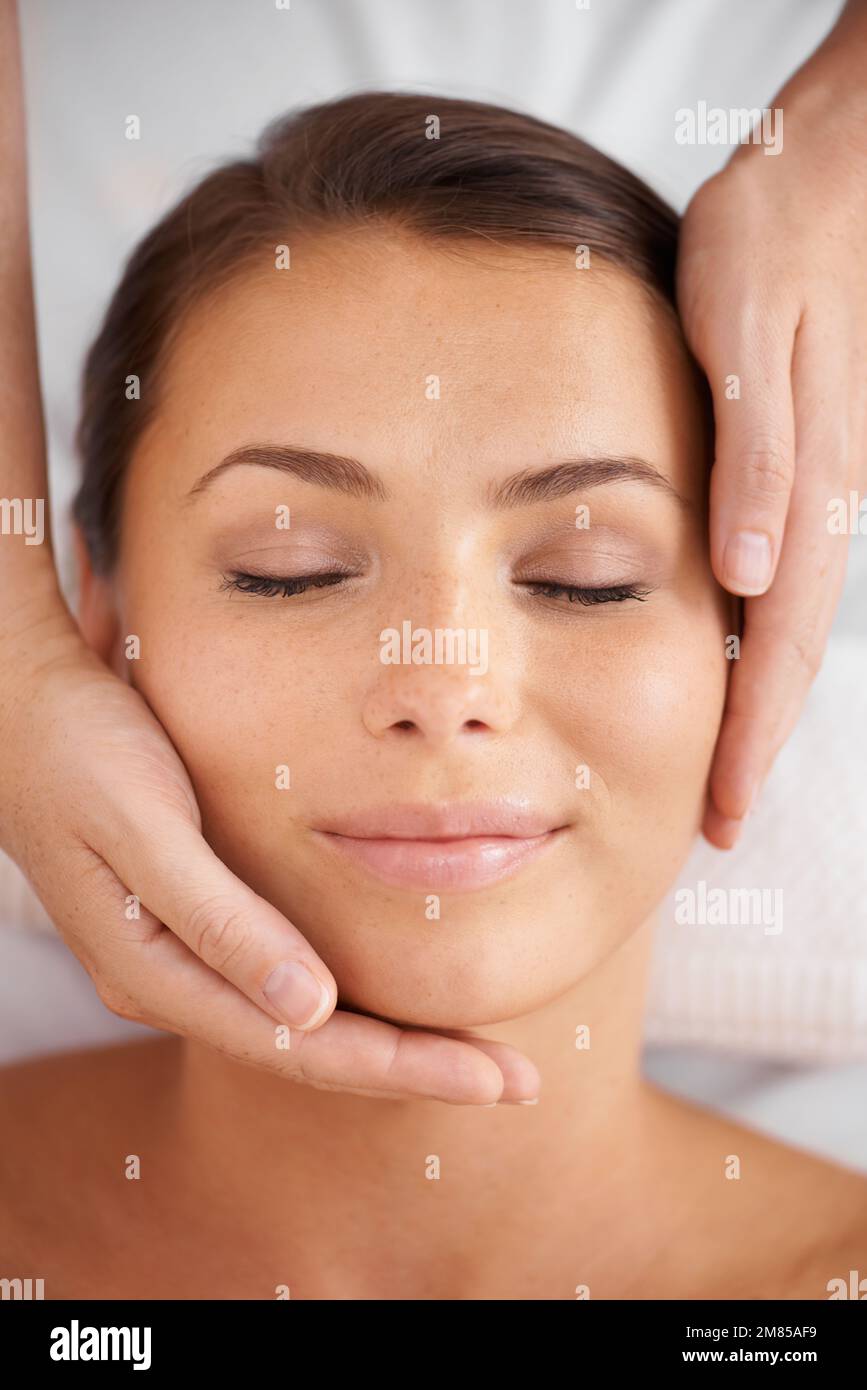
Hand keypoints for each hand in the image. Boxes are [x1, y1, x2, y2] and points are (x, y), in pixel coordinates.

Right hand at [0, 627, 539, 1104]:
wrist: (24, 708)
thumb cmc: (79, 752)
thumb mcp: (145, 826)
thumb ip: (221, 920)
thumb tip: (311, 1006)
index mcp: (156, 972)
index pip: (300, 1046)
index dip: (401, 1069)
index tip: (489, 1079)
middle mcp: (176, 981)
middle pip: (311, 1048)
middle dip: (416, 1070)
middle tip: (517, 1082)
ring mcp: (186, 957)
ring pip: (304, 1024)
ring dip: (393, 1042)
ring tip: (481, 1055)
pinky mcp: (200, 923)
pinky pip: (290, 983)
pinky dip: (355, 999)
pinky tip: (402, 999)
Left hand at [677, 12, 866, 848]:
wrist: (819, 182)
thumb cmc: (770, 249)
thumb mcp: (749, 342)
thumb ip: (758, 459)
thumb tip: (754, 578)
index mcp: (807, 495)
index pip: (783, 649)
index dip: (749, 738)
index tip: (719, 818)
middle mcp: (817, 509)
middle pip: (789, 657)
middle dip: (751, 747)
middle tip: (715, 828)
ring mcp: (811, 491)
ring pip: (786, 627)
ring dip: (754, 705)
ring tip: (715, 769)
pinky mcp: (795, 466)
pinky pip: (777, 578)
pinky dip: (754, 640)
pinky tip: (726, 660)